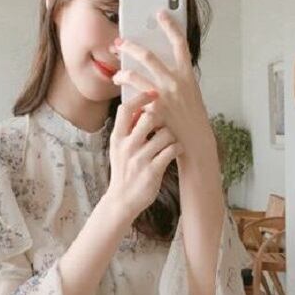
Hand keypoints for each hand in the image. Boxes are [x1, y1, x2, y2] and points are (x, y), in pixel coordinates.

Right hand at [105, 89, 183, 222]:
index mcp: (117, 138)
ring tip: (171, 141)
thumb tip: (139, 106)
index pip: (125, 109)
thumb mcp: (118, 148)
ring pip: (165, 134)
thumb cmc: (124, 170)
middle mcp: (127, 147)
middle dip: (161, 117)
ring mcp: (140, 159)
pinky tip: (176, 151)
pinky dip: (178, 148)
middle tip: (165, 124)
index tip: (153, 93)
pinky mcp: (153, 171)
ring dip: (172, 136)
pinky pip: (172, 151)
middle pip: (149, 117)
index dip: (141, 97)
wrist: (122, 200)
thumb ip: (127, 129)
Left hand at [110, 10, 212, 158]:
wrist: (195, 143)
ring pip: (135, 75)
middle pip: (148, 55)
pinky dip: (125, 97)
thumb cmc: (191, 118)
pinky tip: (121, 98)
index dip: (170, 25)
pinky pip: (133, 98)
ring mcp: (164, 96)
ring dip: (121, 72)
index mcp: (187, 74)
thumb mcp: (190, 93)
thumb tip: (161, 63)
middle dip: (130, 46)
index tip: (161, 12)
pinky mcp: (154, 110)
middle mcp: (176, 82)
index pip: (180, 43)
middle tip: (119, 42)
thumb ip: (177, 77)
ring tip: (116, 74)